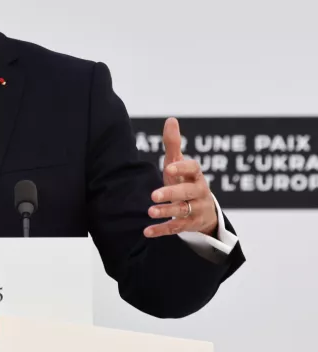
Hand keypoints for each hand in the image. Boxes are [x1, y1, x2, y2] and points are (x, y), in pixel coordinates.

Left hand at [144, 117, 218, 238]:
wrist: (204, 211)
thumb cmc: (186, 182)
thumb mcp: (179, 164)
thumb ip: (173, 145)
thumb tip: (171, 119)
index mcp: (195, 176)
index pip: (193, 169)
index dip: (182, 168)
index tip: (168, 167)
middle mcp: (199, 193)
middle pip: (187, 193)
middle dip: (172, 193)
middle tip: (153, 195)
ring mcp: (196, 210)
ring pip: (183, 211)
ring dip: (167, 212)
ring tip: (150, 212)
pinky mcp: (190, 225)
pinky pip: (176, 228)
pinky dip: (162, 230)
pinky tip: (147, 231)